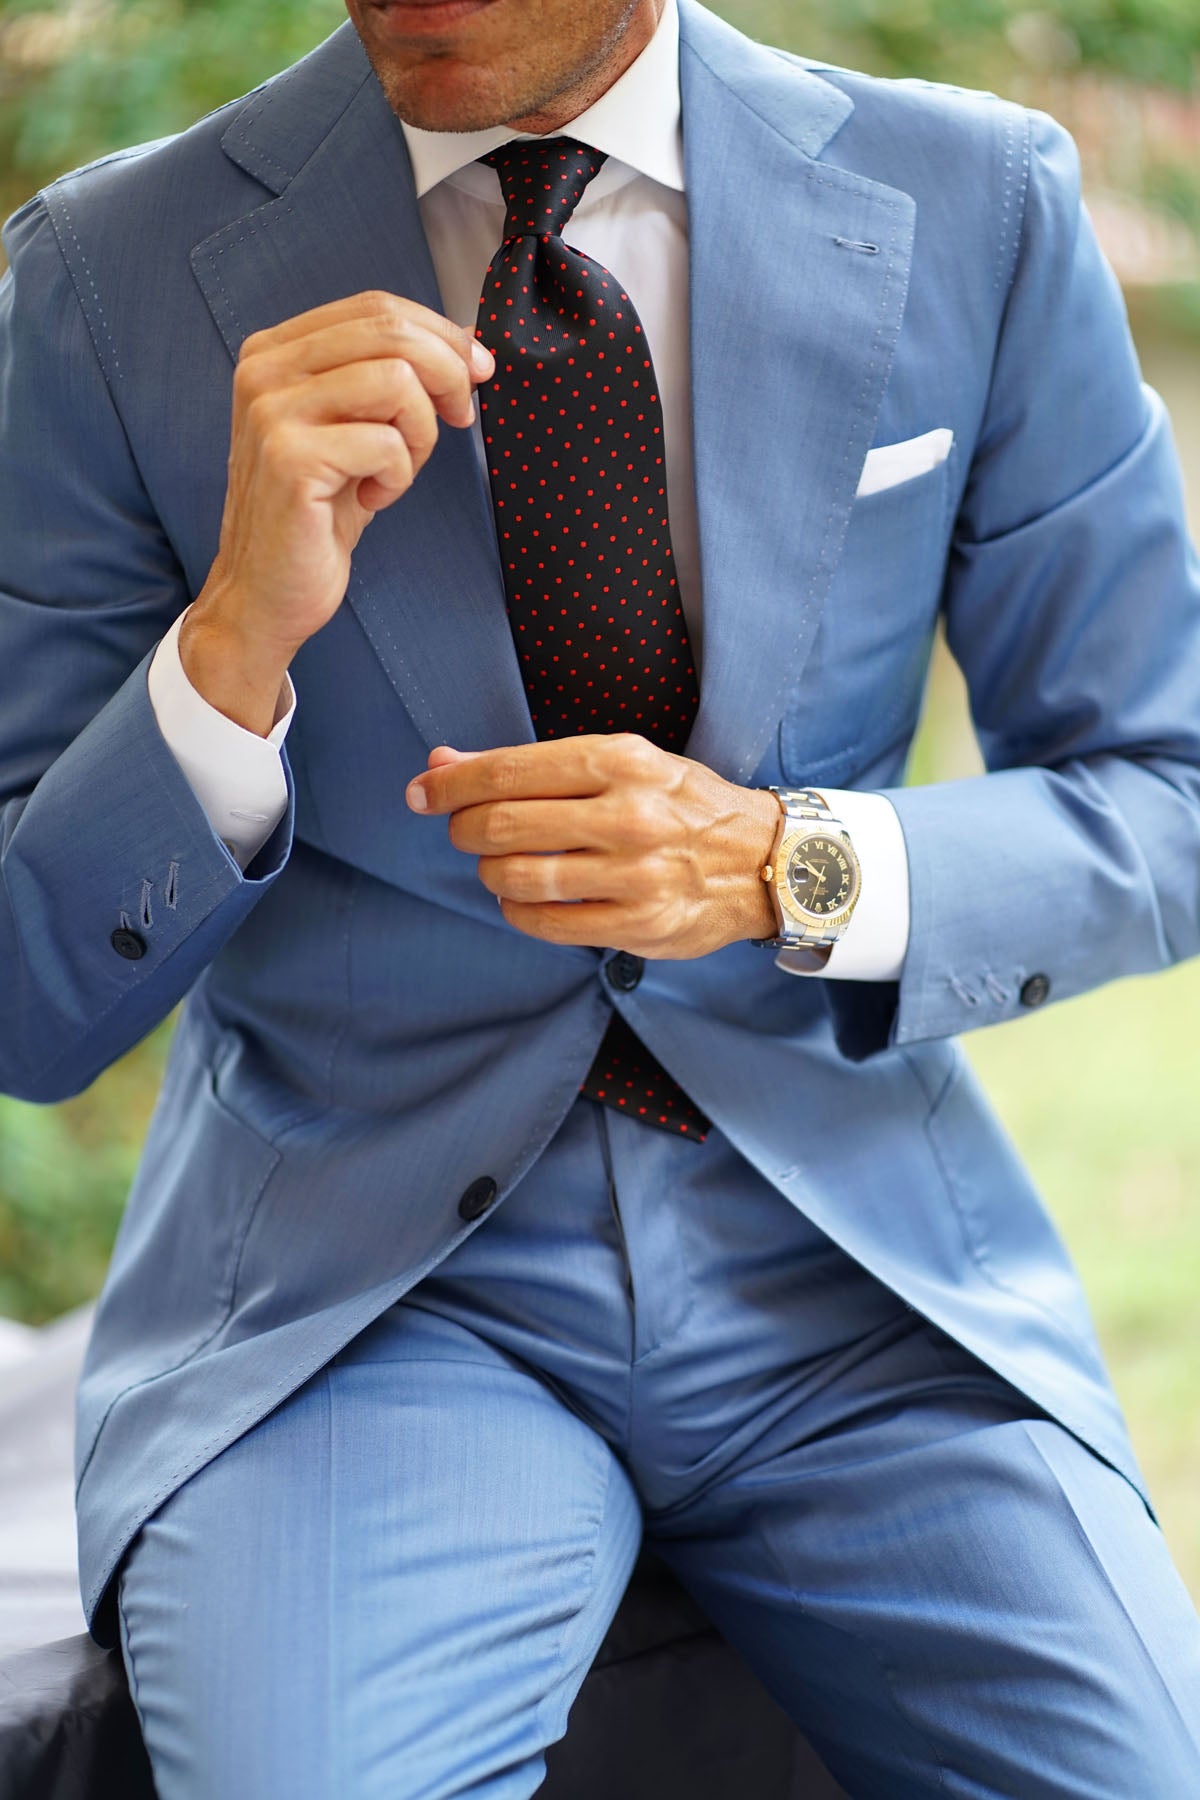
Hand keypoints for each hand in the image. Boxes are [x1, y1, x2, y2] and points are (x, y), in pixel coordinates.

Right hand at [181, 291, 494, 734]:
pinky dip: (398, 477)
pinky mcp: (291, 460)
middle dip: (447, 375)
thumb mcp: (352, 428)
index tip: (475, 373)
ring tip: (394, 472)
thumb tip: (468, 349)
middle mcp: (263, 371)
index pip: (377, 307)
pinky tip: (370, 500)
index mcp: (275, 351)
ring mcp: (272, 413)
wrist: (267, 593)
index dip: (440, 333)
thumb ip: (389, 377)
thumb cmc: (317, 514)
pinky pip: (388, 444)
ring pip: (396, 382)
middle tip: (458, 421)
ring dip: (420, 435)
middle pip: (390, 332)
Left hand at [406, 735, 780, 958]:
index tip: (421, 793)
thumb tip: (441, 764)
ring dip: (489, 871)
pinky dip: (515, 910)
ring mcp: (636, 875)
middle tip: (464, 831)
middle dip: (463, 829)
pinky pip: (543, 922)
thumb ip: (531, 766)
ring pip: (516, 877)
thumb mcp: (618, 764)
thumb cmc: (679, 806)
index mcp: (622, 761)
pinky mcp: (638, 925)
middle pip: (502, 825)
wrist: (763, 861)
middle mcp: (630, 815)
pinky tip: (522, 897)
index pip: (509, 771)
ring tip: (498, 864)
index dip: (451, 784)